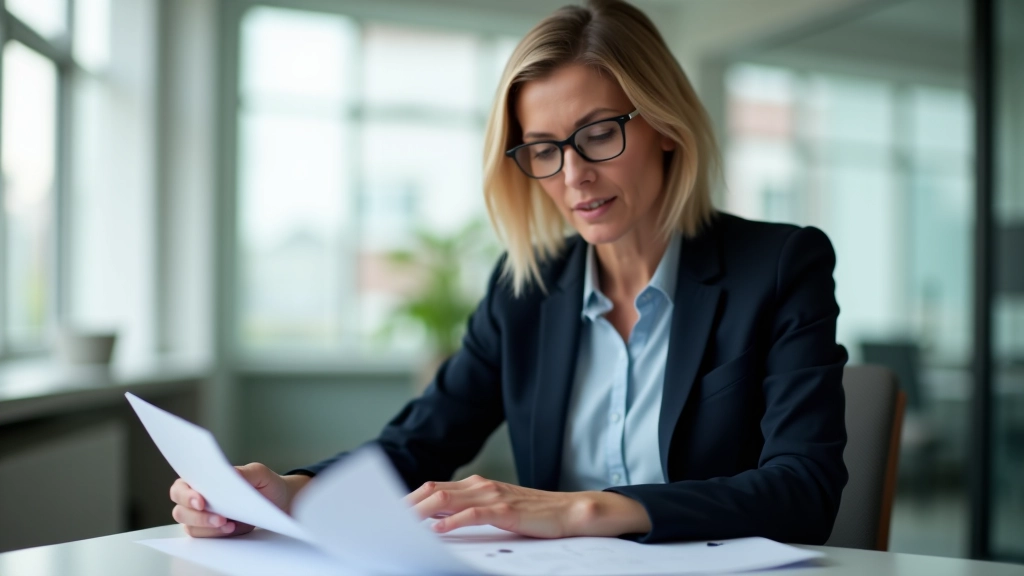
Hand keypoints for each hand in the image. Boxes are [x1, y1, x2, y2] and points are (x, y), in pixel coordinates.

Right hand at [169, 463, 310, 537]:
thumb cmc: (265, 485)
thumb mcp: (259, 473)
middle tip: (220, 518)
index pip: (181, 487)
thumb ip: (243, 472)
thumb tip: (229, 474)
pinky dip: (215, 535)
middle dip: (197, 516)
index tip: (200, 501)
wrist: (279, 503)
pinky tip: (231, 529)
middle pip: (180, 511)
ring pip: (190, 527)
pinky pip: (204, 538)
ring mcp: (202, 518)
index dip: (185, 495)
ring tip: (229, 524)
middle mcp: (198, 500)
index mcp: (203, 481)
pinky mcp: (212, 533)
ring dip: (207, 527)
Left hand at [407, 475, 650, 537]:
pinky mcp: (506, 510)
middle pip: (432, 490)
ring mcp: (493, 495)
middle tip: (384, 519)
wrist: (571, 511)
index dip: (408, 498)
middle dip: (406, 505)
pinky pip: (473, 514)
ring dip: (421, 512)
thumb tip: (435, 525)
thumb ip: (468, 513)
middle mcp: (480, 485)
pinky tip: (438, 531)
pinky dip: (452, 522)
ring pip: (447, 499)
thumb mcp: (496, 511)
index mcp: (475, 485)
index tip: (387, 512)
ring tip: (401, 524)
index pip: (432, 488)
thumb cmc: (533, 515)